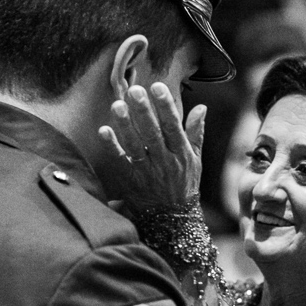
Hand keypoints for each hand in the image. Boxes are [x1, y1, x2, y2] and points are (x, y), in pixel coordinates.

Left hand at [98, 81, 205, 213]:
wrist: (173, 219)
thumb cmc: (185, 184)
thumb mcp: (195, 159)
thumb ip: (196, 132)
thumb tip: (201, 107)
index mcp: (181, 154)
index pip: (173, 127)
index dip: (166, 107)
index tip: (158, 87)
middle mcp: (165, 162)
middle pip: (153, 134)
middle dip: (144, 111)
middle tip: (135, 90)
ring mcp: (147, 172)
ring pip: (135, 146)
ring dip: (126, 125)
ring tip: (118, 105)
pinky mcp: (132, 180)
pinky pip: (120, 161)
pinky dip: (112, 147)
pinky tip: (104, 130)